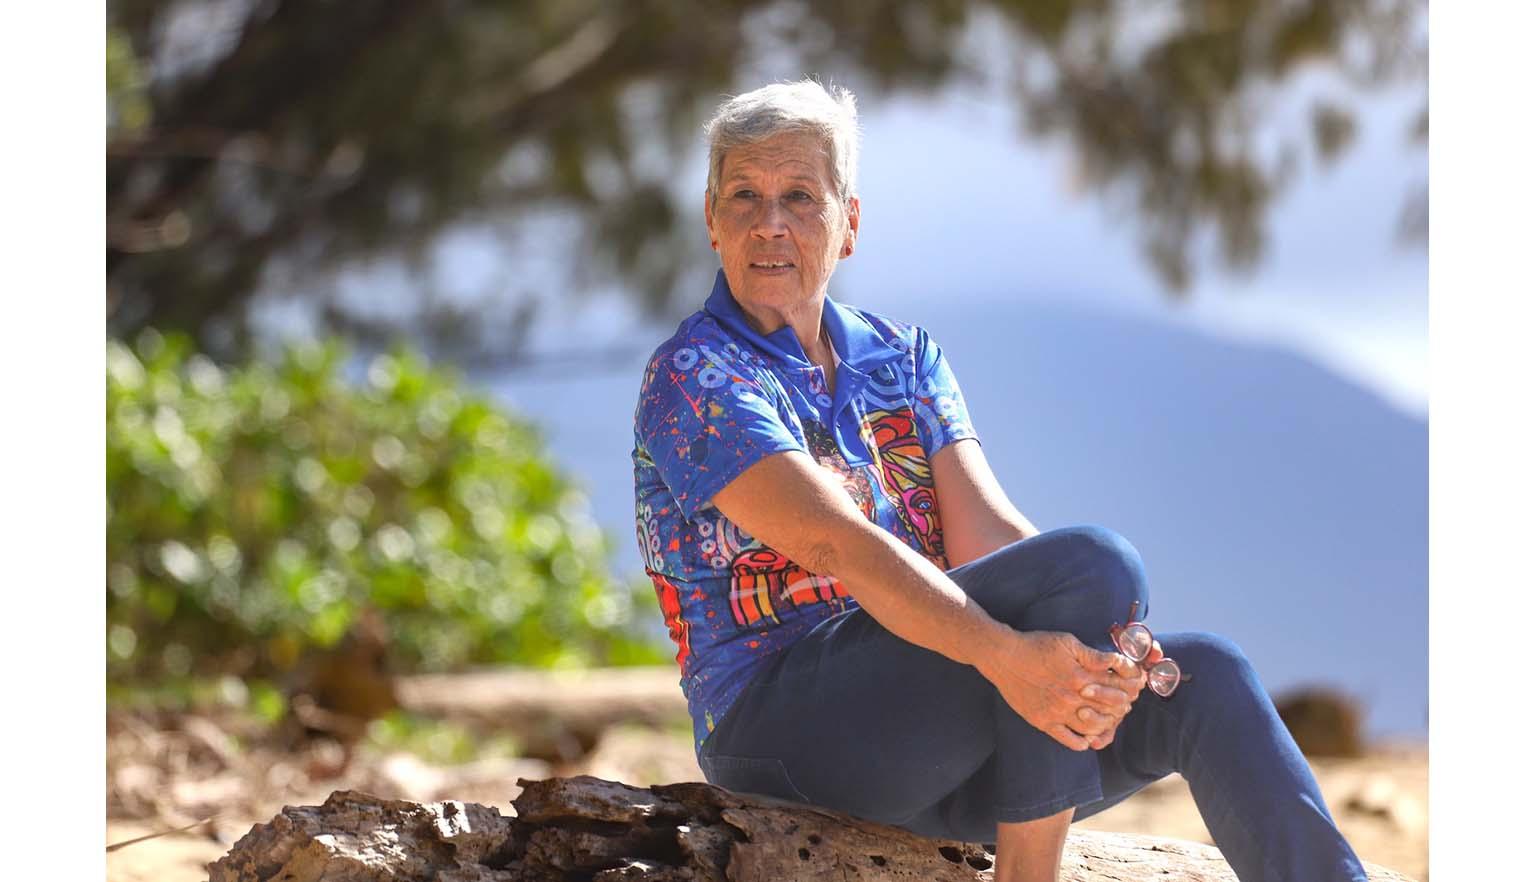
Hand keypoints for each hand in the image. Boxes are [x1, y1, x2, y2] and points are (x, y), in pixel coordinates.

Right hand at [975, 629, 1146, 751]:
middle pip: (1110, 707)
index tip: (1136, 684)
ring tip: (1110, 717)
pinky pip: (1071, 740)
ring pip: (1094, 727)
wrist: (1003, 658)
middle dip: (1124, 704)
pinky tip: (1089, 734)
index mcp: (1081, 675)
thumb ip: (1093, 655)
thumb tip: (1115, 661)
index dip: (1131, 685)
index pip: (1118, 685)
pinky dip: (1085, 741)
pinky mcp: (1044, 722)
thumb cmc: (1035, 646)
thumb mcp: (1067, 642)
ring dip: (1108, 723)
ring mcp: (1058, 712)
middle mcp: (1072, 697)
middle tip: (1127, 701)